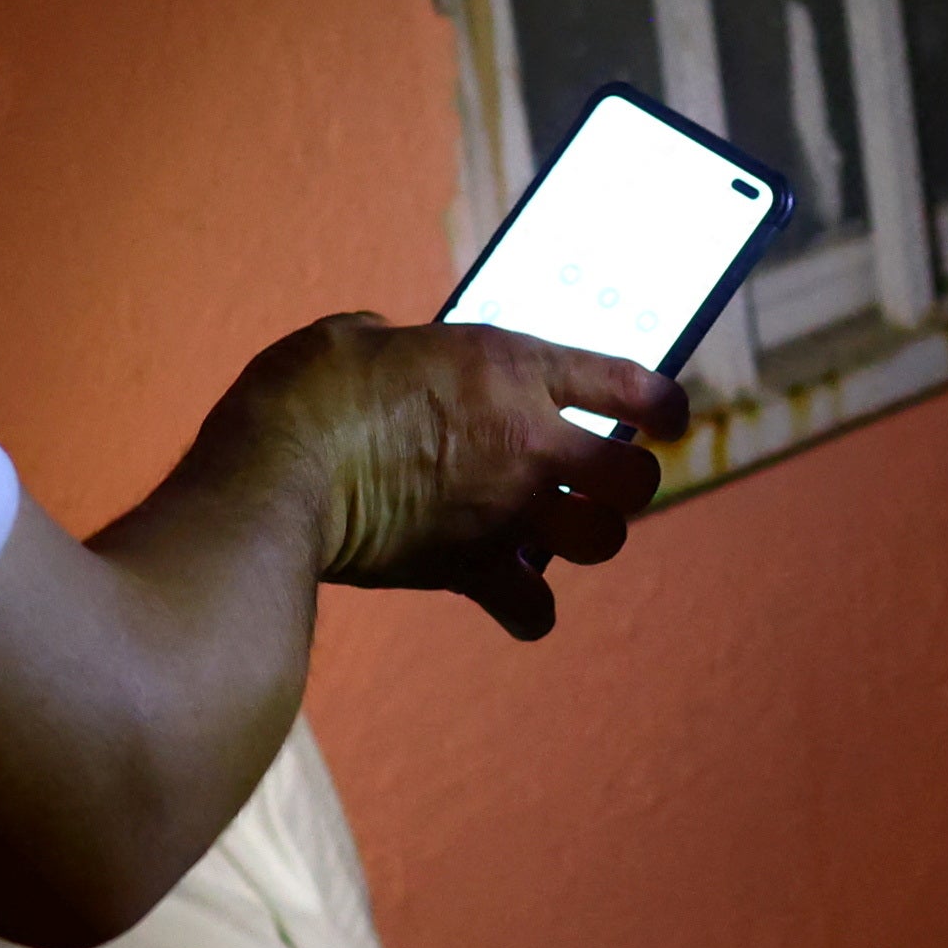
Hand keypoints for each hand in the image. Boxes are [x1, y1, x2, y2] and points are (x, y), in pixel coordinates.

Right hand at [225, 318, 686, 642]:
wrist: (279, 478)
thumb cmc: (309, 395)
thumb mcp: (356, 337)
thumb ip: (396, 343)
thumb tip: (389, 349)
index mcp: (510, 367)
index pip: (626, 380)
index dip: (662, 403)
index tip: (669, 418)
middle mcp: (528, 441)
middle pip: (634, 476)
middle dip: (626, 482)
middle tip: (597, 482)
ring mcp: (506, 511)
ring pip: (603, 541)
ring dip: (588, 539)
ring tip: (558, 532)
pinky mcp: (470, 571)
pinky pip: (534, 610)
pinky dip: (527, 609)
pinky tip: (509, 594)